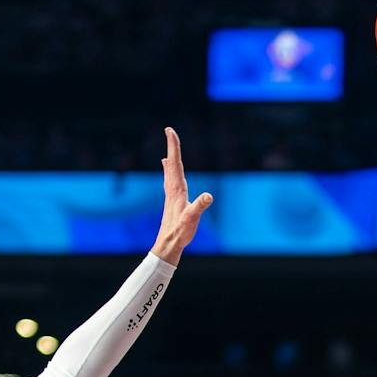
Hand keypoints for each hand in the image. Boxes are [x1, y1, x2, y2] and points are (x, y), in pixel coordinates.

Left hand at [152, 127, 213, 264]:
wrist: (168, 245)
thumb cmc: (180, 232)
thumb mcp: (192, 219)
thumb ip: (199, 206)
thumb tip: (208, 195)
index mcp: (177, 190)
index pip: (176, 163)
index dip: (174, 146)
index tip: (170, 131)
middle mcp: (172, 190)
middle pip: (171, 164)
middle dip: (172, 147)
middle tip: (169, 131)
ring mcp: (171, 196)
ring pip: (170, 173)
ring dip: (170, 160)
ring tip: (168, 153)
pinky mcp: (172, 203)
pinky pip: (170, 182)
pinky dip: (170, 174)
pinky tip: (169, 176)